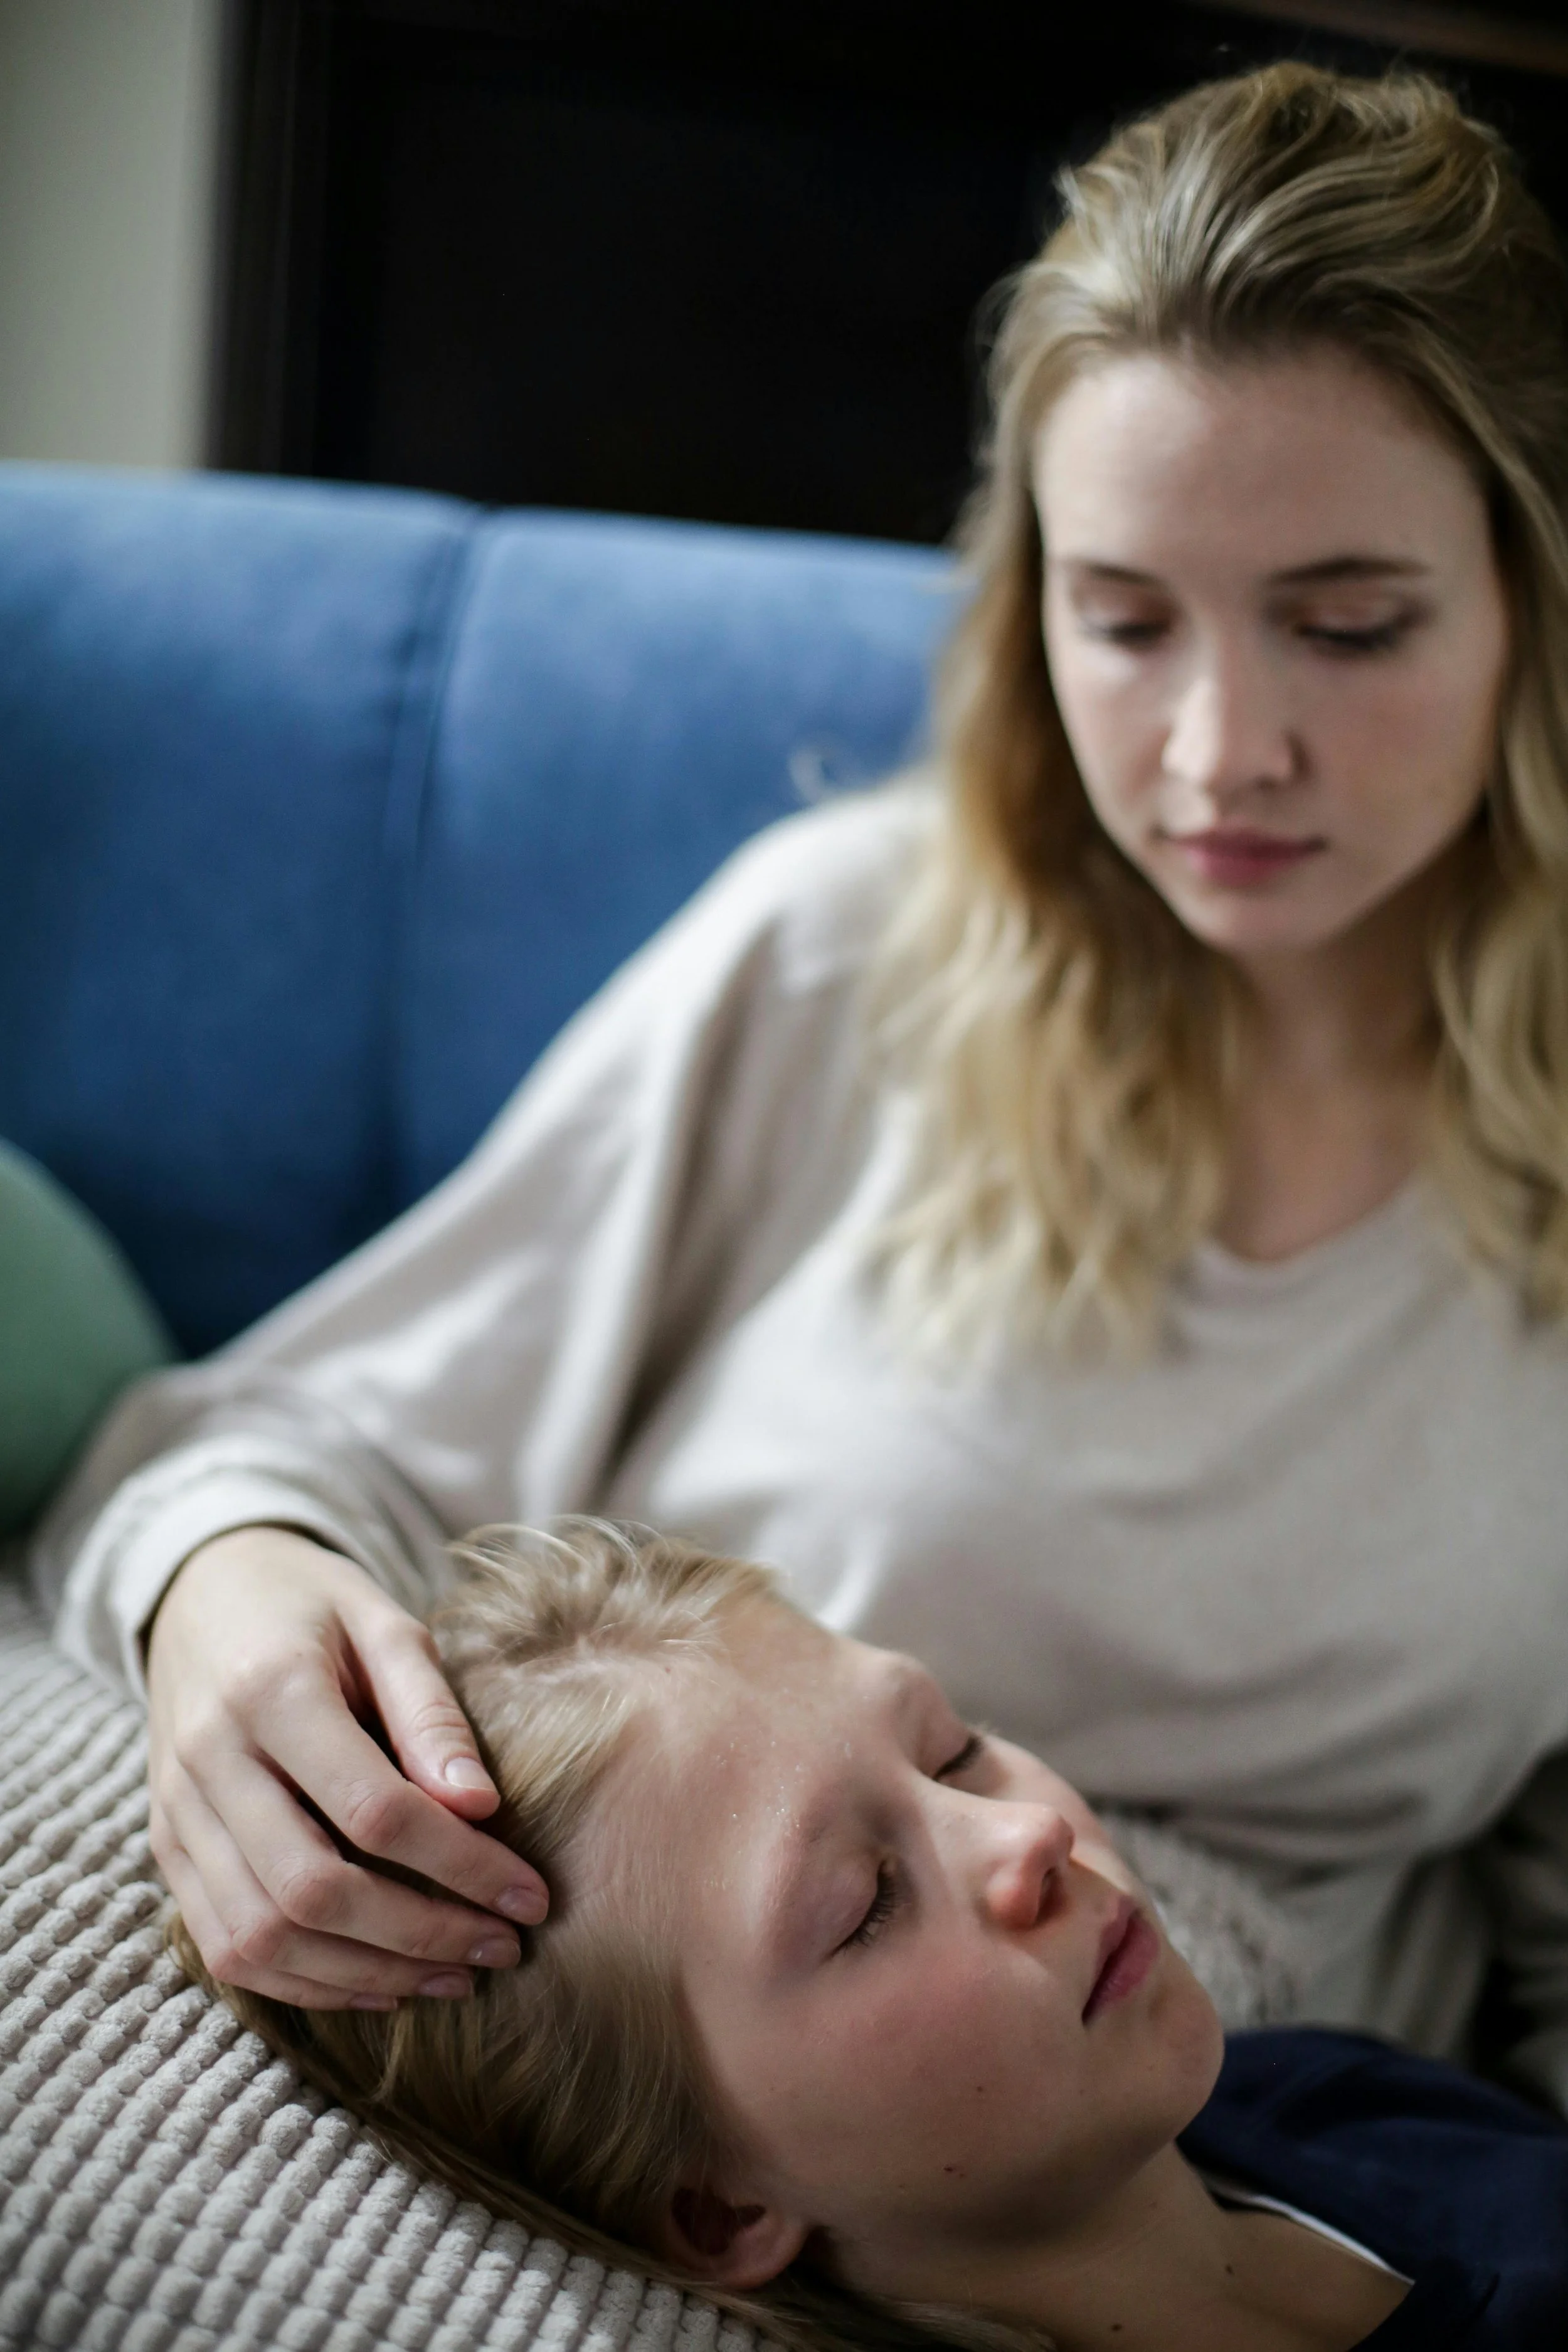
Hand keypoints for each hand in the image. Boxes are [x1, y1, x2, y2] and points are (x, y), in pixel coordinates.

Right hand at [146, 1527, 547, 2009]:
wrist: (203, 1592)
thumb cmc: (314, 1607)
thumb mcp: (386, 1625)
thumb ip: (431, 1713)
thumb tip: (481, 1806)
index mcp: (271, 1690)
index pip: (374, 1811)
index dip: (461, 1865)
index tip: (529, 1896)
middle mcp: (210, 1761)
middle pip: (312, 1890)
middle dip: (420, 1934)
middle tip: (503, 1948)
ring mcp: (178, 1812)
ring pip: (263, 1938)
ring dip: (367, 1974)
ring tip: (454, 1974)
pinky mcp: (168, 1848)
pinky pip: (227, 1947)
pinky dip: (306, 1982)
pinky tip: (381, 1982)